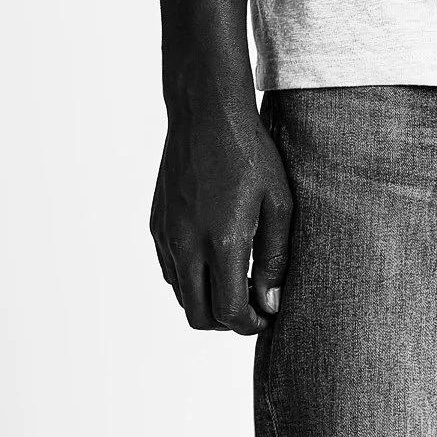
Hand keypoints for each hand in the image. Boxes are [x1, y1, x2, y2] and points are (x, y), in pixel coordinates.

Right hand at [150, 82, 292, 333]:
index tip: (267, 316)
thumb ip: (275, 256)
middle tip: (252, 305)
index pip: (229, 312)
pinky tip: (214, 256)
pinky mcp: (157, 223)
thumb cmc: (250, 152)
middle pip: (199, 315)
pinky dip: (190, 278)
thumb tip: (269, 302)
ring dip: (206, 299)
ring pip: (181, 294)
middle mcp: (187, 245)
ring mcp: (167, 235)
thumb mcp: (279, 201)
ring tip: (237, 279)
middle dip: (227, 322)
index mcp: (222, 242)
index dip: (250, 324)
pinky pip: (169, 268)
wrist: (206, 112)